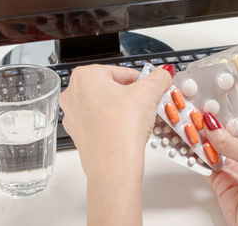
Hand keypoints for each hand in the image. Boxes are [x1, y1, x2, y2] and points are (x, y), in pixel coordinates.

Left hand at [59, 64, 172, 225]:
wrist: (113, 167)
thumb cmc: (122, 128)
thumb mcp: (148, 93)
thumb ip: (158, 78)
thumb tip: (164, 72)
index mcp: (84, 76)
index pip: (120, 71)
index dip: (140, 79)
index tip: (151, 86)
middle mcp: (73, 94)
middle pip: (111, 87)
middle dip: (131, 94)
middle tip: (147, 102)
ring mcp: (73, 116)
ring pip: (105, 105)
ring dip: (123, 108)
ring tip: (138, 118)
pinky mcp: (79, 134)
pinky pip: (100, 122)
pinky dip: (114, 123)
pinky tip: (127, 130)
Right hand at [202, 112, 237, 225]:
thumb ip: (231, 142)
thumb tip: (214, 127)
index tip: (225, 105)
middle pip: (233, 140)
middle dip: (220, 128)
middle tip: (205, 114)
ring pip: (219, 153)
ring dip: (207, 142)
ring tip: (195, 126)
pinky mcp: (224, 187)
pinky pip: (209, 169)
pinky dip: (200, 159)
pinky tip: (194, 148)